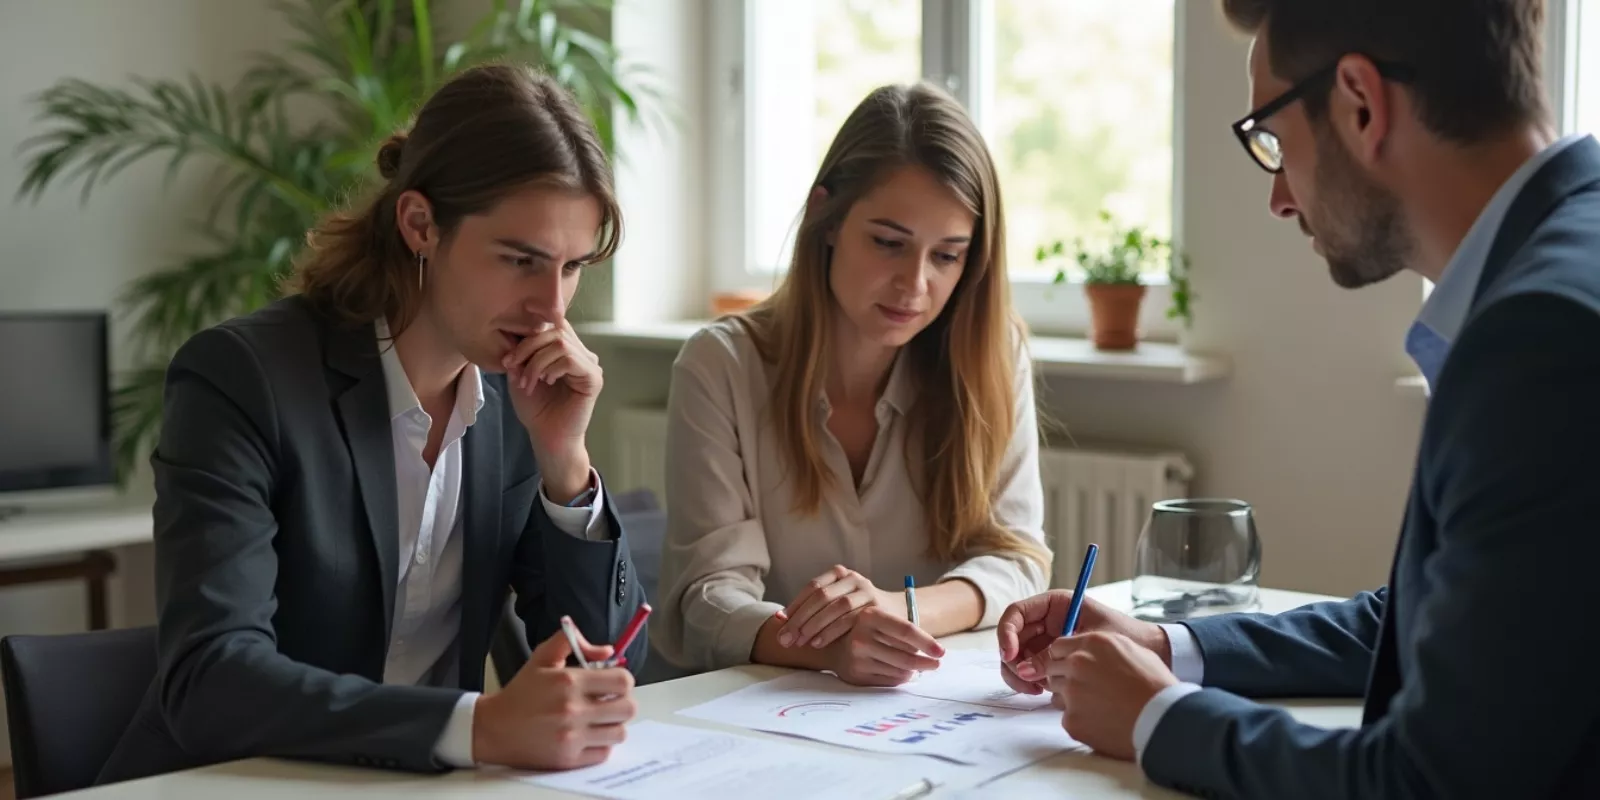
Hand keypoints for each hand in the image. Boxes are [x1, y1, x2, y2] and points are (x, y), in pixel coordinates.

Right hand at [472, 621, 636, 769]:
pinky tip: (588, 735)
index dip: (623, 680)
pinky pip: (604, 753)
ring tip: (599, 719)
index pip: (623, 681)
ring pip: (620, 733)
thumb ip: (573, 642)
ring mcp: (571, 737)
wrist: (494, 728)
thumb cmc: (521, 692)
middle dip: (622, 702)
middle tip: (609, 701)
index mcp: (568, 681)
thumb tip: (607, 651)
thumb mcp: (542, 656)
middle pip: (628, 708)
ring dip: (613, 724)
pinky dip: (601, 744)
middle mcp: (573, 710)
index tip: (612, 683)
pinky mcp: (568, 759)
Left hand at [502, 319, 601, 495]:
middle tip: (511, 367)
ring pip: (560, 343)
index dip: (529, 330)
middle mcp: (581, 352)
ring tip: (527, 382)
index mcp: (566, 349)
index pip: (551, 323)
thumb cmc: (535, 409)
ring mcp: (590, 364)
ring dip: (536, 361)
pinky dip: (551, 368)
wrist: (547, 437)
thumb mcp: (520, 374)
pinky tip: (546, 382)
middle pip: (554, 329)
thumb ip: (520, 351)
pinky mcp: (594, 377)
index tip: (508, 355)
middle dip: (527, 346)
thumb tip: (512, 330)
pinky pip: (570, 359)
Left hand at [776, 565, 901, 649]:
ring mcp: (867, 591)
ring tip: (800, 641)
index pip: (812, 587)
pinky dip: (831, 631)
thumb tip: (778, 620)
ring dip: (814, 625)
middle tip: (785, 638)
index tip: (780, 622)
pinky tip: (818, 642)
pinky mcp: (876, 608)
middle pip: (821, 596)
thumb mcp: (835, 606)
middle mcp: (853, 579)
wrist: (897, 617)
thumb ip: (811, 610)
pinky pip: (850, 619)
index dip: (795, 604)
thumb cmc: (858, 614)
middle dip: (800, 618)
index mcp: (840, 574)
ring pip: (835, 606)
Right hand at [825, 606, 945, 686]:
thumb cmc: (866, 631)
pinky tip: (899, 671)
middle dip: (926, 662)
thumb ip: (903, 629)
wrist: (832, 645)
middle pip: (907, 656)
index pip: (906, 630)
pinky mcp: (856, 675)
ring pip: (901, 671)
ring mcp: (857, 658)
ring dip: (912, 670)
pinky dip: (900, 678)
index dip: (927, 642)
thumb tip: (934, 650)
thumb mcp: (881, 620)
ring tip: (914, 666)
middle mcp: (861, 637)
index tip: (941, 651)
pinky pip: (890, 681)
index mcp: (870, 616)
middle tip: (935, 663)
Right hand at [995, 590, 1169, 694]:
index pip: (1016, 613)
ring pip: (1017, 657)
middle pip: (1012, 637)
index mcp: (1055, 604)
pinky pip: (1030, 670)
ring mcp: (1046, 641)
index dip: (1006, 633)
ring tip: (1036, 689)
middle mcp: (1046, 621)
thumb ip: (1057, 653)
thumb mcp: (1089, 641)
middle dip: (1012, 660)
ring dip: (1019, 674)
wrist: (1151, 651)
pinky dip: (1030, 682)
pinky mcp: (1051, 660)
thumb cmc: (1126, 636)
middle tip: (1025, 679)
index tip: (1010, 654)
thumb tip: (1026, 669)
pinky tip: (1043, 691)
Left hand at [1042, 632, 1177, 760]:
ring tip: (1098, 705)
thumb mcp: (1132, 650)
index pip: (1058, 646)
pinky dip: (1080, 720)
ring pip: (1056, 693)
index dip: (1064, 657)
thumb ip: (1102, 648)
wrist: (1164, 719)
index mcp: (1092, 643)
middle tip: (1087, 688)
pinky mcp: (1072, 720)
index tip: (1073, 666)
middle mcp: (1077, 664)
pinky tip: (1101, 721)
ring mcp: (1072, 693)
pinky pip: (1066, 717)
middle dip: (1064, 677)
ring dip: (1070, 698)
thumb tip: (1088, 651)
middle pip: (1052, 669)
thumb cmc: (1155, 685)